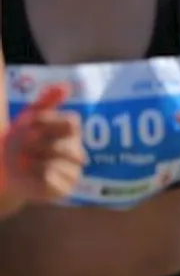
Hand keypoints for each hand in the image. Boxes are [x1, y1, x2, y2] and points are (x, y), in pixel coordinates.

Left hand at [4, 85, 84, 205]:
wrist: (1, 171)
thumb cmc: (17, 143)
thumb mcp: (28, 118)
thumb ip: (47, 100)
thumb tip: (66, 85)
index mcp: (70, 134)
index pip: (71, 123)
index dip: (47, 122)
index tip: (27, 124)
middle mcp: (76, 152)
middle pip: (63, 143)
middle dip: (36, 143)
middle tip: (21, 145)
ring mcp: (72, 172)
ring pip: (56, 161)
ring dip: (32, 159)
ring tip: (21, 160)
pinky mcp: (63, 189)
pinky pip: (50, 178)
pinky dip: (33, 174)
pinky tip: (25, 172)